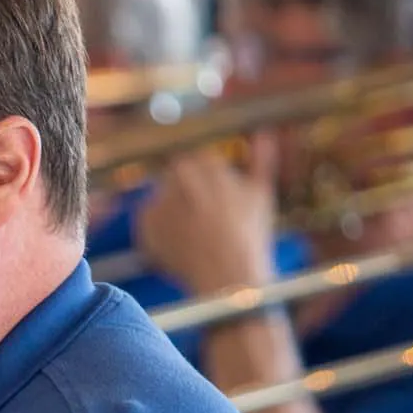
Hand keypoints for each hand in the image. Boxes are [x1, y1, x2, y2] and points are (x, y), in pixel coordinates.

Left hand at [136, 140, 278, 296]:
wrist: (231, 279)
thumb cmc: (250, 238)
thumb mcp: (261, 195)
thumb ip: (262, 160)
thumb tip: (265, 133)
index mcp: (209, 165)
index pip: (196, 157)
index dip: (202, 178)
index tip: (207, 196)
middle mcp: (183, 178)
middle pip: (175, 173)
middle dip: (185, 192)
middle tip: (198, 216)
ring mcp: (163, 199)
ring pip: (161, 196)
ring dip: (173, 211)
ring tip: (193, 234)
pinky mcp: (147, 224)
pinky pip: (147, 220)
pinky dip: (158, 232)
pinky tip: (179, 245)